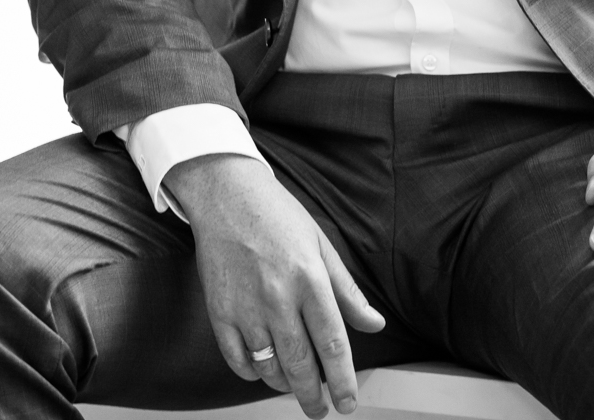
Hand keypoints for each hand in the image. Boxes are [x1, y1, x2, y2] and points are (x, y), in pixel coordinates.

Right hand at [165, 154, 384, 418]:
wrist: (227, 195)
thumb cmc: (276, 215)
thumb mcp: (321, 244)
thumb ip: (347, 291)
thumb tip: (374, 323)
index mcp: (309, 279)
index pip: (332, 344)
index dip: (343, 381)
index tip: (348, 402)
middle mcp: (278, 297)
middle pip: (301, 364)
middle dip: (313, 396)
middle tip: (320, 410)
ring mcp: (246, 307)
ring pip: (269, 367)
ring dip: (285, 385)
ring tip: (295, 387)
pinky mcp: (220, 311)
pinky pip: (238, 360)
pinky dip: (252, 373)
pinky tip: (263, 370)